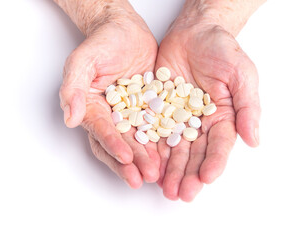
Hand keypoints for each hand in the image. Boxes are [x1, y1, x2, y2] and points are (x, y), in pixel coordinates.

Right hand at [58, 1, 158, 187]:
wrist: (126, 31)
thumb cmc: (103, 41)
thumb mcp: (84, 60)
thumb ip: (74, 87)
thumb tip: (70, 119)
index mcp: (92, 108)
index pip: (100, 130)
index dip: (112, 144)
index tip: (125, 157)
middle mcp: (110, 116)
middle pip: (119, 143)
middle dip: (131, 162)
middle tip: (145, 177)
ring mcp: (131, 115)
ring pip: (138, 141)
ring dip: (147, 158)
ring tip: (158, 173)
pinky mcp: (149, 109)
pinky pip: (156, 128)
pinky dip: (161, 142)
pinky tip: (171, 154)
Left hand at [155, 21, 260, 200]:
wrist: (194, 33)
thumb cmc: (222, 50)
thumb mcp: (241, 75)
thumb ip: (247, 107)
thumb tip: (253, 140)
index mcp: (222, 118)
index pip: (219, 146)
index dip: (214, 163)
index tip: (206, 178)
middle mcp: (199, 123)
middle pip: (194, 153)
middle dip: (187, 174)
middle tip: (180, 193)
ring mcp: (177, 118)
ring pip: (172, 148)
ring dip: (168, 169)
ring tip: (163, 188)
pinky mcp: (158, 110)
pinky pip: (153, 131)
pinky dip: (150, 148)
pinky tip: (147, 163)